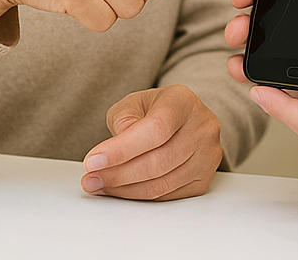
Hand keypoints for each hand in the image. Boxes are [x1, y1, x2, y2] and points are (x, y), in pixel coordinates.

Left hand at [80, 85, 221, 200]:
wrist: (182, 119)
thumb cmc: (156, 110)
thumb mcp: (134, 103)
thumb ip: (123, 120)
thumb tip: (114, 151)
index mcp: (183, 102)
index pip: (155, 130)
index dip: (122, 150)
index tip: (93, 161)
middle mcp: (202, 128)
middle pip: (158, 162)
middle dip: (117, 174)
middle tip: (90, 178)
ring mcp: (207, 155)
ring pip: (161, 184)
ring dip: (124, 190)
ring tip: (99, 185)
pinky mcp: (204, 179)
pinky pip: (167, 196)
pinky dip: (139, 196)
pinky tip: (120, 190)